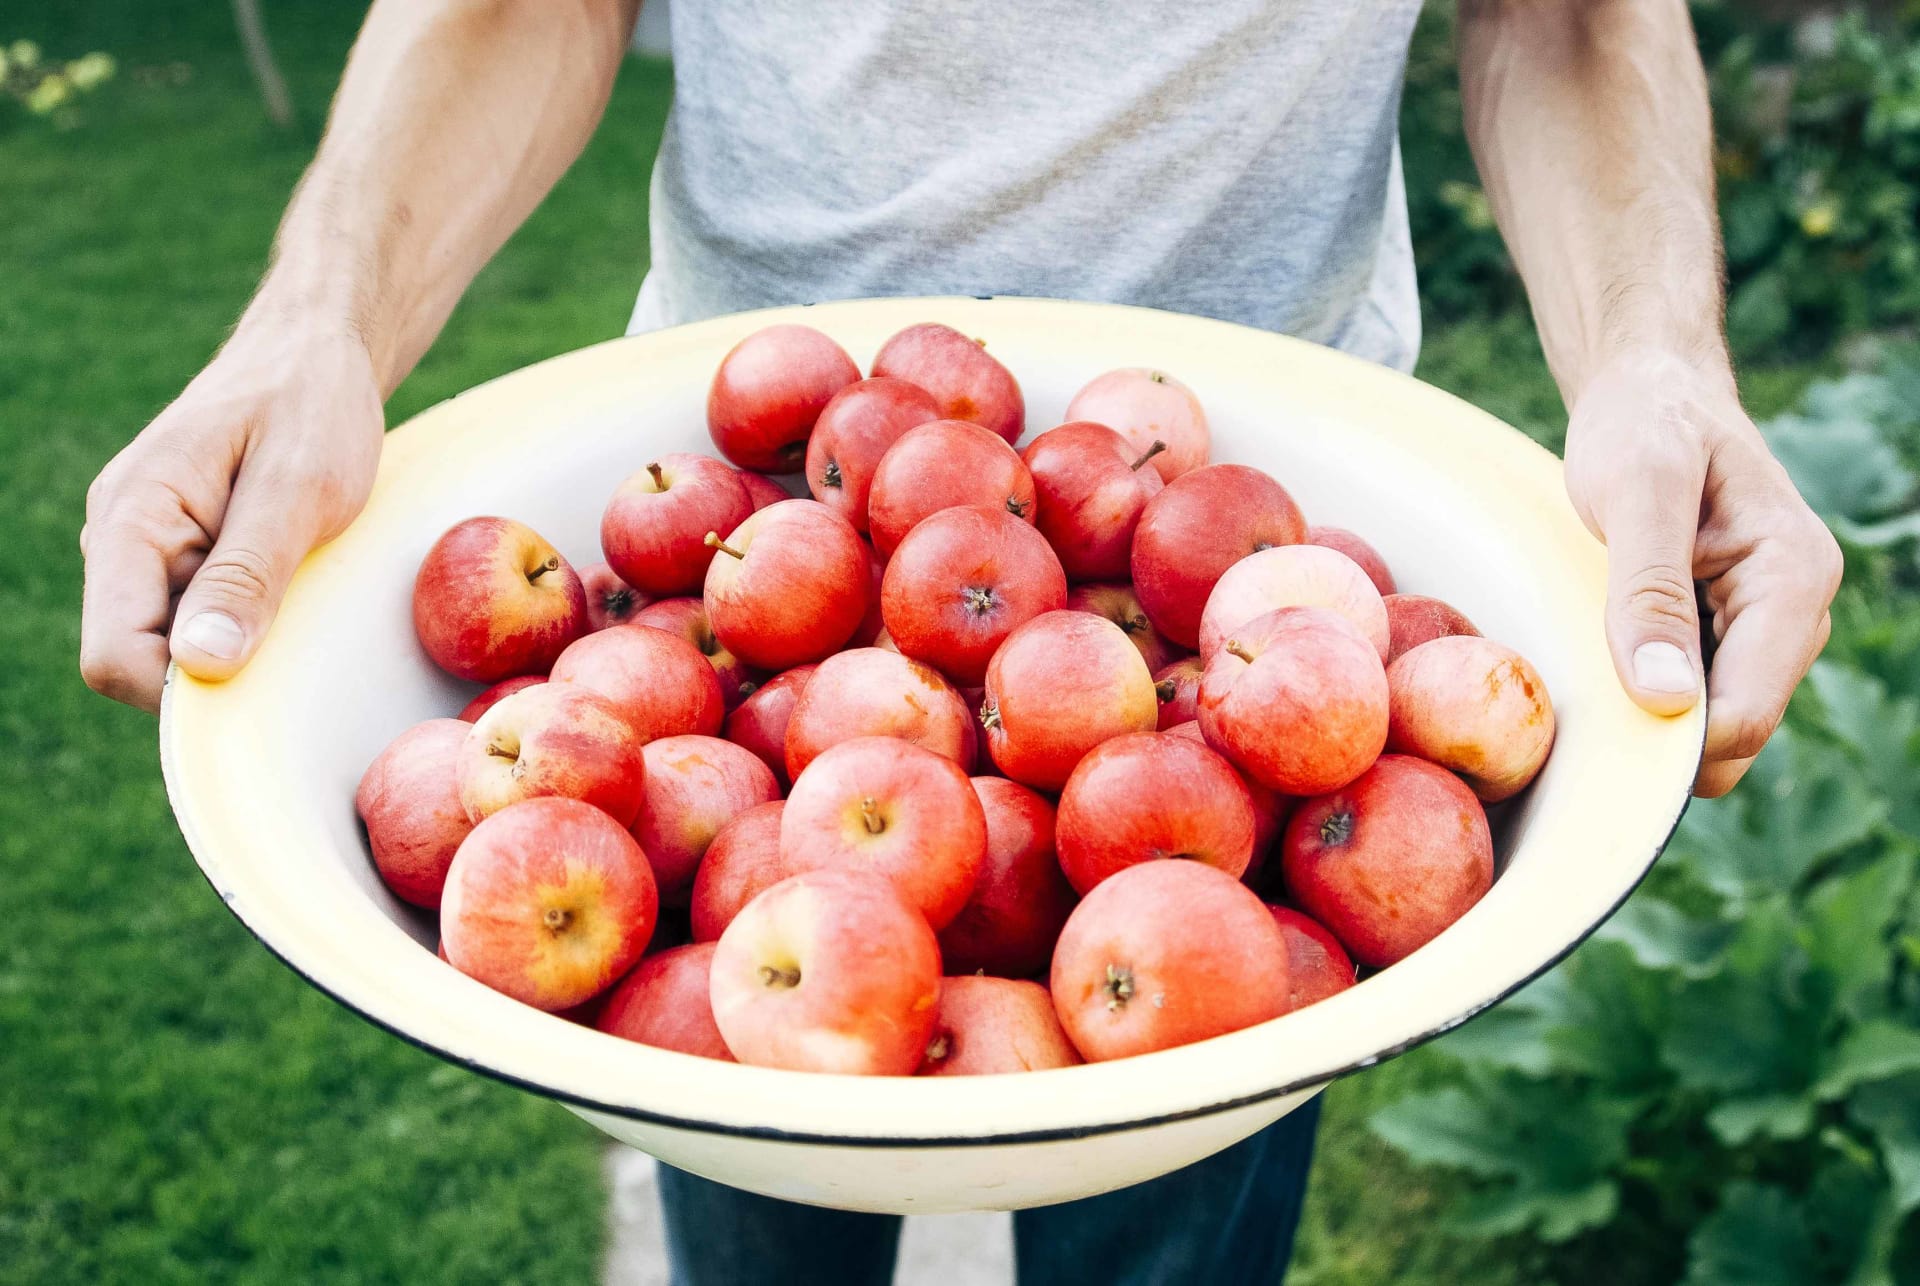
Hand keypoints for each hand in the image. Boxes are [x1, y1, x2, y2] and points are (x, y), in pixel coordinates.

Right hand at [80, 320, 384, 712]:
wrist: (317, 353)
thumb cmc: (312, 405)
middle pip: (140, 659)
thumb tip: (202, 665)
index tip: (258, 683)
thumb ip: (248, 574)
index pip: (113, 653)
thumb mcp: (298, 488)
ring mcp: (150, 551)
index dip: (178, 693)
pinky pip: (202, 619)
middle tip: (296, 625)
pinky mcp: (184, 556)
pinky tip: (293, 585)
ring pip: (175, 645)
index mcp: (131, 519)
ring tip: (299, 587)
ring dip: (239, 641)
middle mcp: (122, 541)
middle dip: (214, 667)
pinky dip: (250, 621)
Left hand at [1563, 348, 1841, 796]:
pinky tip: (1601, 659)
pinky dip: (1644, 694)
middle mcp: (1794, 612)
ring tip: (1585, 665)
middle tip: (1575, 702)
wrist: (1648, 392)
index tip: (1594, 738)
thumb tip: (1666, 697)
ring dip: (1648, 717)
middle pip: (1734, 731)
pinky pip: (1692, 697)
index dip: (1674, 744)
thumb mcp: (1637, 490)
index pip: (1747, 710)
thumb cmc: (1644, 423)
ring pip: (1712, 724)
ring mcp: (1764, 627)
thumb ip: (1650, 589)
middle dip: (1660, 736)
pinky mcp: (1727, 631)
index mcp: (1794, 576)